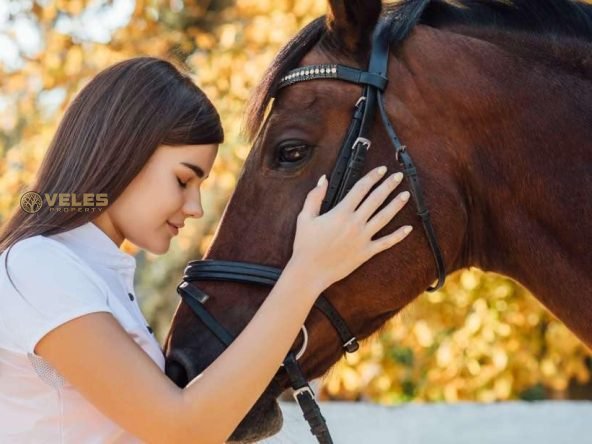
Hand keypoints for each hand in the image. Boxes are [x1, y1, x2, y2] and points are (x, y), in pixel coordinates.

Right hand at [289, 165, 412, 294]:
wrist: (310, 271)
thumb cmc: (305, 245)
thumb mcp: (305, 217)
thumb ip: (314, 196)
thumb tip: (323, 179)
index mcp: (341, 213)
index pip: (360, 189)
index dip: (372, 177)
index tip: (381, 169)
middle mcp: (355, 223)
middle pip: (376, 199)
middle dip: (388, 185)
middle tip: (398, 176)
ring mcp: (363, 238)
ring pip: (384, 217)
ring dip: (396, 205)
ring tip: (406, 195)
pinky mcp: (366, 252)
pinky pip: (385, 242)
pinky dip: (398, 236)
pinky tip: (408, 229)